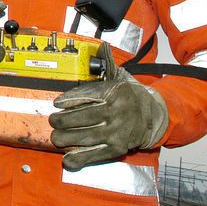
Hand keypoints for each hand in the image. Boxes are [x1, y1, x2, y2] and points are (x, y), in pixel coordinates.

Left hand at [49, 42, 168, 170]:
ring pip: (88, 137)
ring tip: (55, 137)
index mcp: (115, 93)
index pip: (89, 95)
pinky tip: (68, 160)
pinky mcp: (118, 148)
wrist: (153, 115)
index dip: (70, 100)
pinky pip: (97, 154)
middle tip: (52, 121)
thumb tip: (101, 46)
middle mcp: (117, 113)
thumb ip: (107, 63)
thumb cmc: (129, 94)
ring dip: (68, 139)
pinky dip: (81, 159)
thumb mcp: (120, 77)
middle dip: (64, 121)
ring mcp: (118, 132)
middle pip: (85, 118)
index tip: (57, 103)